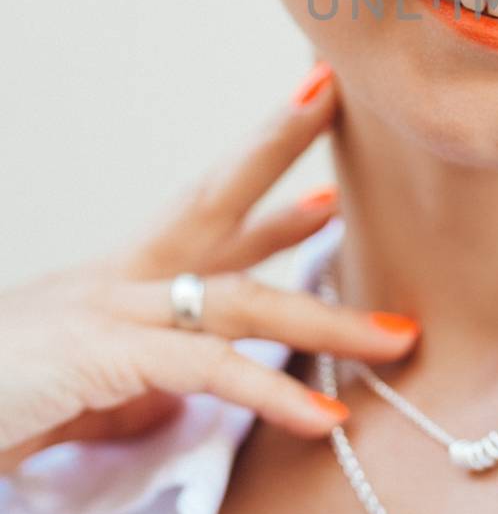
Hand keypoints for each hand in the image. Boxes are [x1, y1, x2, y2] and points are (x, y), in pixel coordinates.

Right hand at [0, 60, 419, 473]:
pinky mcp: (102, 355)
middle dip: (275, 144)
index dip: (264, 208)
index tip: (325, 189)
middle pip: (210, 197)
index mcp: (113, 285)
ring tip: (399, 336)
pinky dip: (271, 395)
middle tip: (333, 94)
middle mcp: (113, 281)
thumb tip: (191, 393)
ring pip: (237, 297)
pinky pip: (207, 370)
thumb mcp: (82, 395)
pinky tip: (324, 419)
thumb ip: (141, 384)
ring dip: (327, 321)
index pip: (199, 225)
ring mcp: (106, 309)